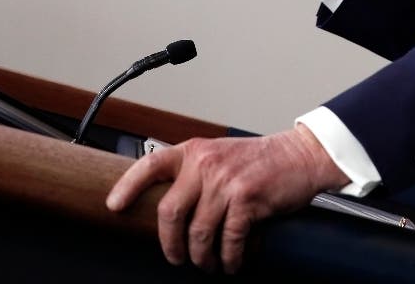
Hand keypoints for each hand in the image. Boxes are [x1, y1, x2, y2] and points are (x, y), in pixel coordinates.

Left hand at [105, 124, 348, 273]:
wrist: (299, 156)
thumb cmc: (260, 160)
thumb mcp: (220, 156)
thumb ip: (195, 173)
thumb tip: (170, 209)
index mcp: (195, 151)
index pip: (151, 164)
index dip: (128, 186)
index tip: (114, 205)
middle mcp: (206, 163)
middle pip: (170, 212)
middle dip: (171, 244)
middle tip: (178, 257)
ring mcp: (226, 181)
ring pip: (199, 233)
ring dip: (202, 257)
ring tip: (209, 263)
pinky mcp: (247, 199)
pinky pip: (228, 240)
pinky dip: (229, 259)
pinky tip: (232, 262)